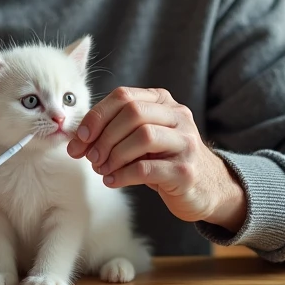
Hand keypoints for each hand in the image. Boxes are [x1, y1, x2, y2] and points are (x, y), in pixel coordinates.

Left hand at [67, 87, 247, 231]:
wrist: (206, 188)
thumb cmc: (165, 160)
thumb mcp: (143, 137)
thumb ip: (117, 129)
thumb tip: (78, 138)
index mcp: (163, 101)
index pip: (124, 96)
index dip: (96, 116)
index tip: (80, 138)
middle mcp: (178, 116)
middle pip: (133, 113)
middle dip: (104, 136)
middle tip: (90, 157)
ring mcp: (186, 143)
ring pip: (143, 136)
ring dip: (114, 154)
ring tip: (102, 169)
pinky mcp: (186, 171)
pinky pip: (148, 169)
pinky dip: (123, 175)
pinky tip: (112, 181)